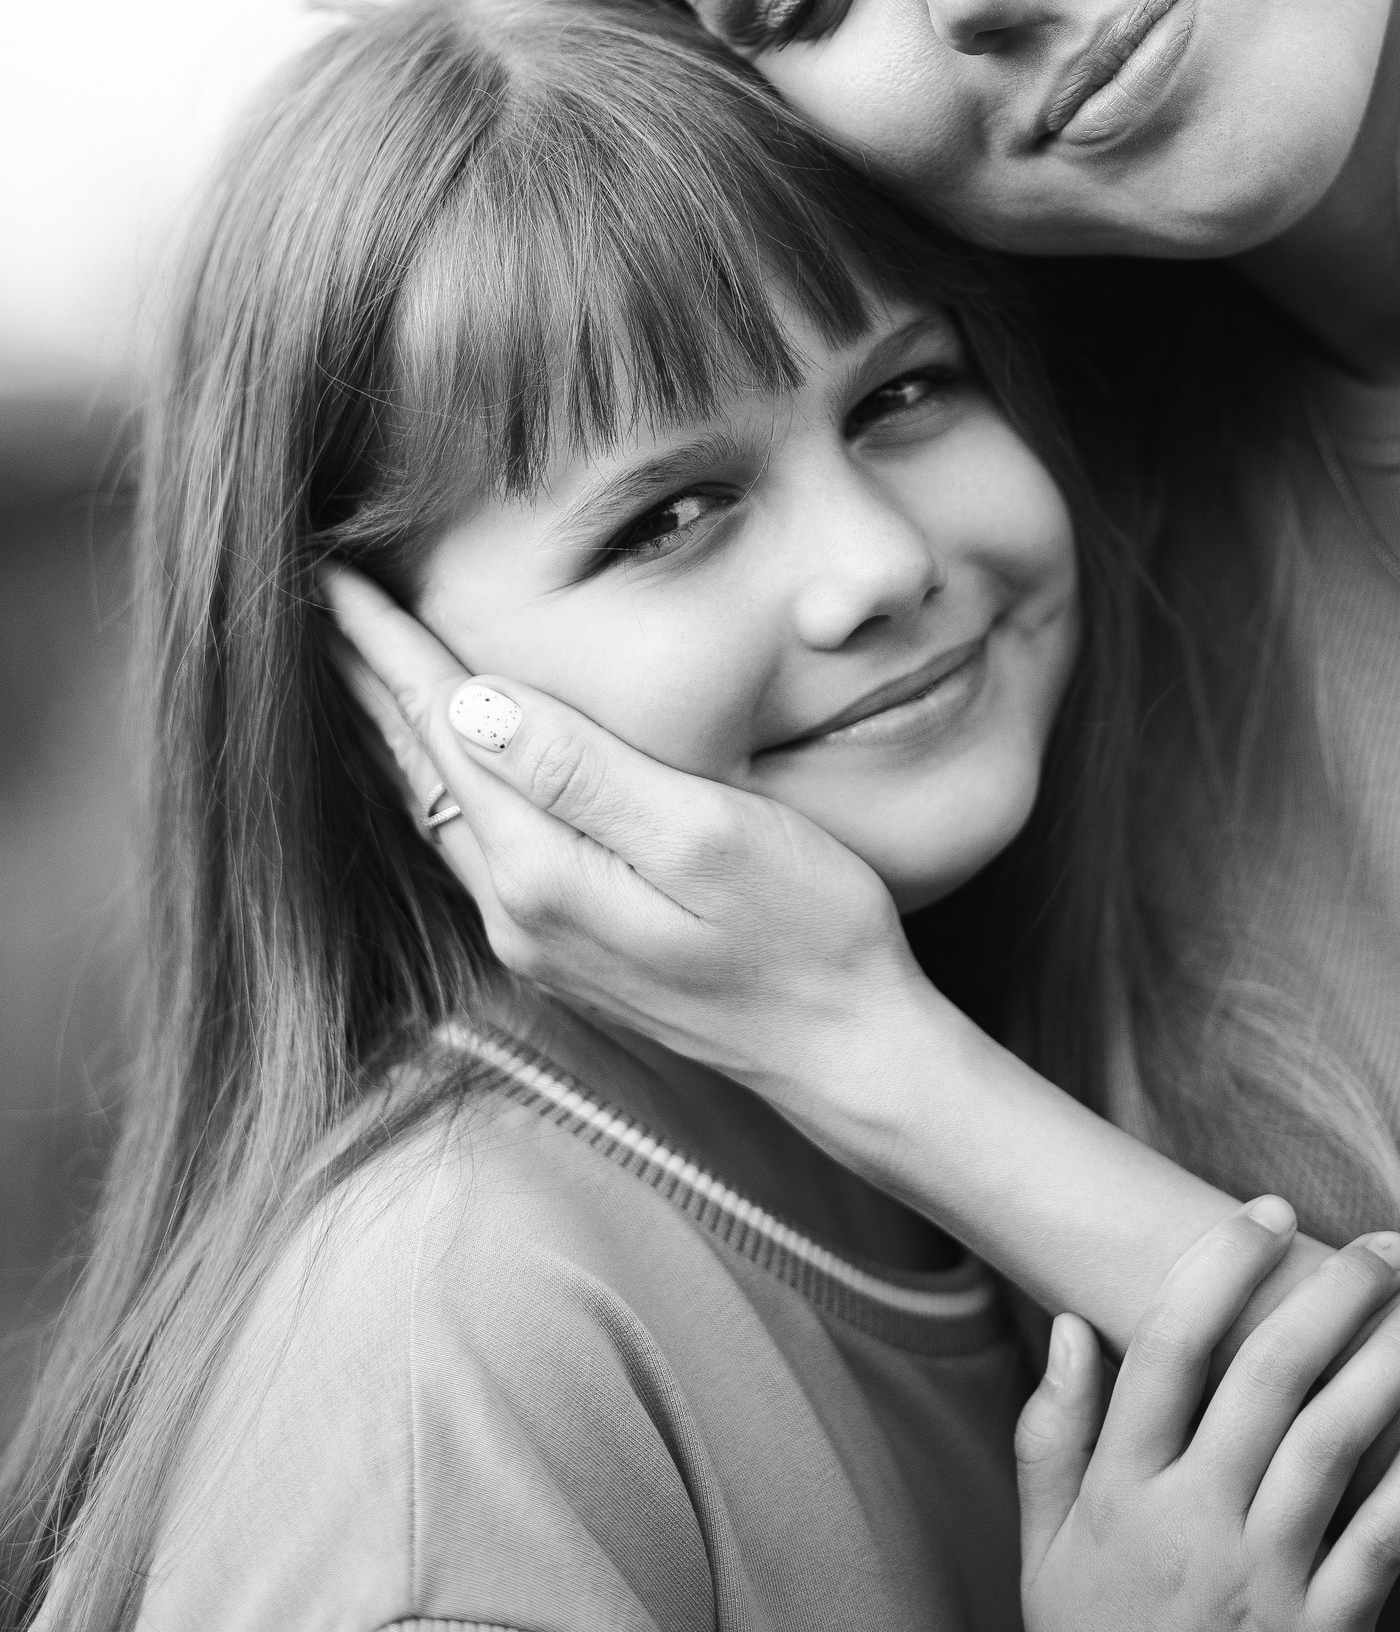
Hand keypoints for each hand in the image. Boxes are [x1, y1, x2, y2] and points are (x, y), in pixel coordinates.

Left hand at [325, 567, 921, 1107]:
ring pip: (438, 809)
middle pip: (423, 768)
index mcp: (545, 871)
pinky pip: (471, 843)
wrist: (846, 1052)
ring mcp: (537, 939)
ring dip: (396, 730)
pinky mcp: (566, 949)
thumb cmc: (806, 931)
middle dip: (370, 680)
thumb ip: (587, 772)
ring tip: (359, 664)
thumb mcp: (708, 835)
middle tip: (320, 600)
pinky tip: (440, 759)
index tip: (336, 579)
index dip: (390, 647)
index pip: (448, 727)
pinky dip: (440, 779)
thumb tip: (479, 702)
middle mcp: (518, 912)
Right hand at [1016, 1206, 1399, 1631]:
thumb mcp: (1044, 1557)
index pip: (1169, 1350)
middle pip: (1269, 1377)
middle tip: (1382, 1240)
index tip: (1267, 1212)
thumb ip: (1051, 1439)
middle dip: (1332, 1293)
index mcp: (1119, 1497)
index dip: (1222, 1267)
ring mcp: (1263, 1585)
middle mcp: (1191, 1529)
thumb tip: (1071, 1325)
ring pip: (1336, 1440)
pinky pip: (1387, 1538)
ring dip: (1396, 1356)